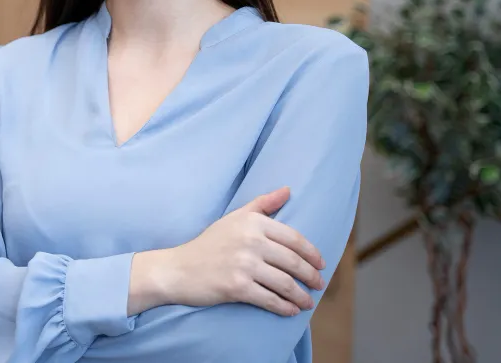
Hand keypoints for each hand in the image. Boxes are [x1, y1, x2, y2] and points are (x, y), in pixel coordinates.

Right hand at [130, 187, 325, 316]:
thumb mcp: (234, 218)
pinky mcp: (237, 287)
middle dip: (311, 276)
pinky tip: (291, 310)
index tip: (321, 264)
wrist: (179, 268)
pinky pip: (270, 299)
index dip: (312, 253)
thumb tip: (288, 190)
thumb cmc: (209, 243)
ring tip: (308, 302)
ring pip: (284, 283)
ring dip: (301, 295)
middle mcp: (250, 241)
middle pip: (293, 262)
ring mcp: (244, 265)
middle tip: (318, 284)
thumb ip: (262, 203)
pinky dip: (284, 307)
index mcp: (252, 222)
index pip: (293, 238)